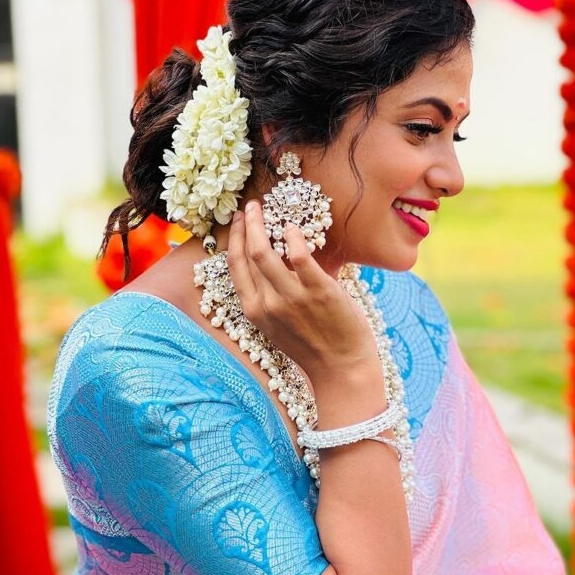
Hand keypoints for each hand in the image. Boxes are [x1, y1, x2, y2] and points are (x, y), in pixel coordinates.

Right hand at [226, 202, 377, 380]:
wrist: (341, 369)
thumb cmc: (313, 347)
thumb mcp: (278, 326)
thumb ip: (270, 298)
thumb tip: (271, 264)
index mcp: (254, 312)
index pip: (235, 267)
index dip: (233, 239)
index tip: (237, 222)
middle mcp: (268, 304)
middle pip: (247, 254)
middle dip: (245, 224)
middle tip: (250, 206)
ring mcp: (292, 297)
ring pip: (264, 250)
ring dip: (260, 223)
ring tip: (264, 208)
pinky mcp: (319, 291)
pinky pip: (298, 255)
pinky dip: (293, 236)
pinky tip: (293, 228)